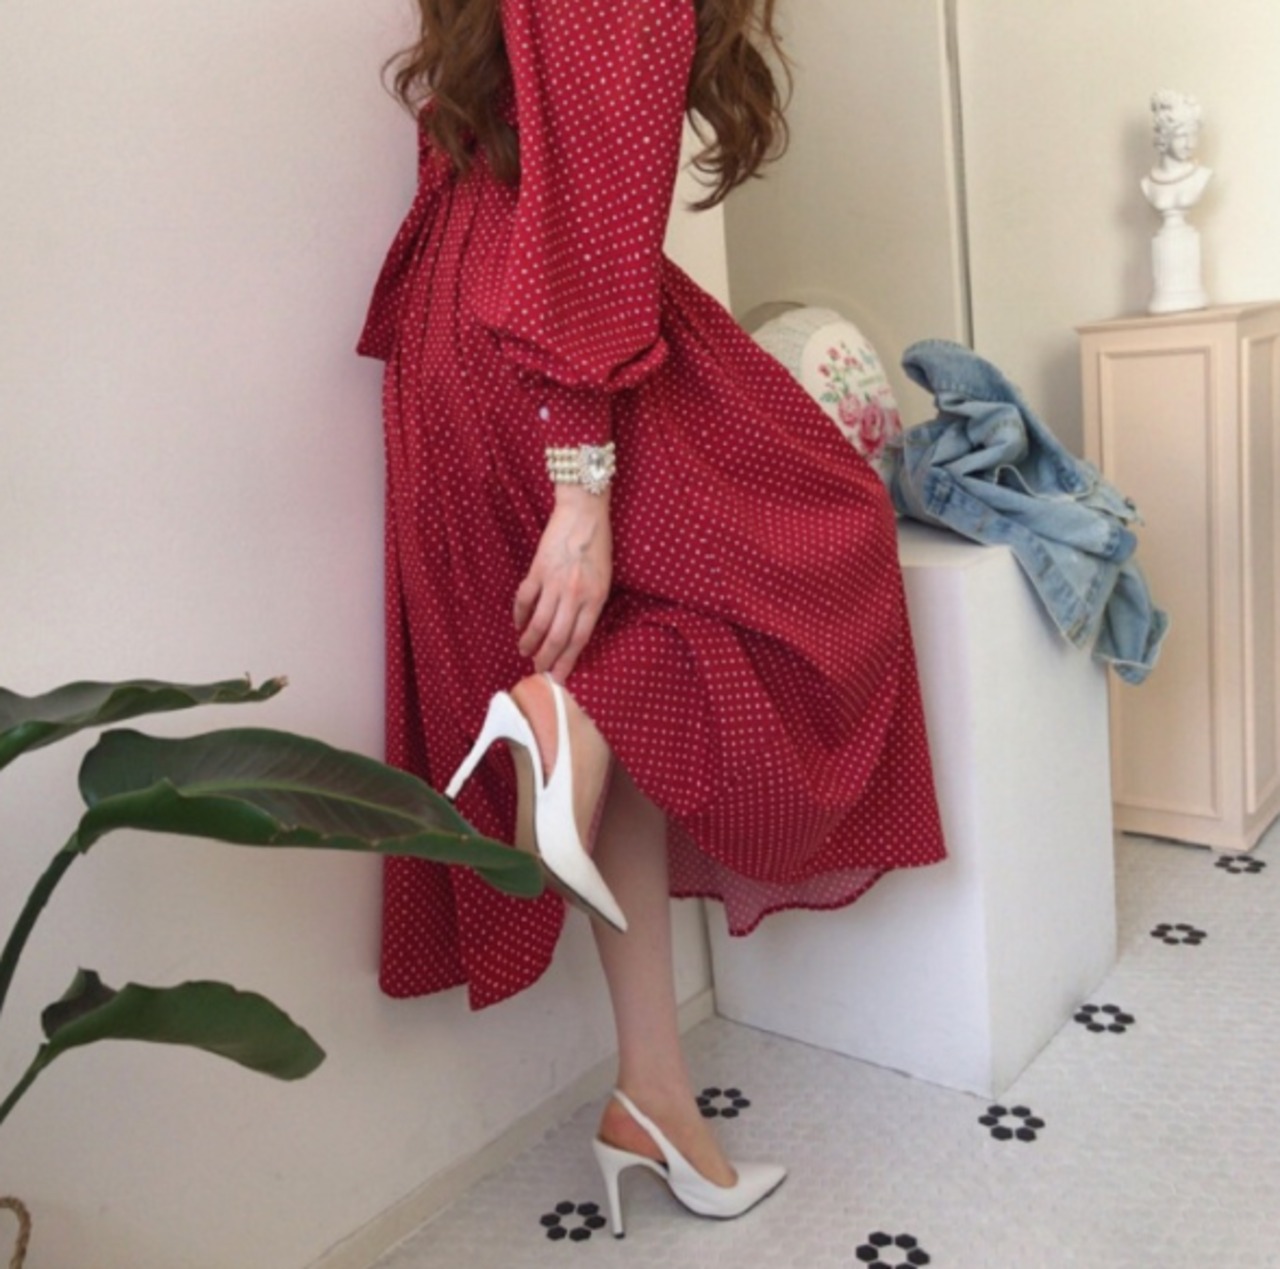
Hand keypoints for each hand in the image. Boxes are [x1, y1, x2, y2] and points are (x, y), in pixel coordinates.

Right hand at [514, 486, 612, 679]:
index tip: (559, 677)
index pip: (579, 640)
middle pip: (556, 637)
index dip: (567, 662)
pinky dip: (519, 616)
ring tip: (525, 651)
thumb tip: (575, 632)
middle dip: (546, 658)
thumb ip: (591, 605)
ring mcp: (554, 583)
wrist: (584, 514)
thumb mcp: (605, 580)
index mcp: (595, 598)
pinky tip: (519, 626)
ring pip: (538, 623)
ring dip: (529, 642)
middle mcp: (574, 594)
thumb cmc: (598, 547)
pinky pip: (524, 600)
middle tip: (538, 670)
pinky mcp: (537, 571)